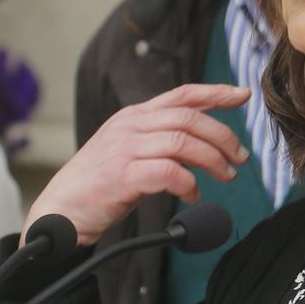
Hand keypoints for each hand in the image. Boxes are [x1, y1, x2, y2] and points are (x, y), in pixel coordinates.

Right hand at [24, 83, 251, 245]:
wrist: (61, 210)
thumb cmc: (99, 185)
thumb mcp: (130, 151)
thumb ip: (161, 141)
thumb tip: (204, 143)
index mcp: (133, 116)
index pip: (181, 94)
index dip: (215, 93)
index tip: (243, 95)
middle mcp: (129, 126)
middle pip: (189, 118)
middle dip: (223, 136)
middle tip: (240, 157)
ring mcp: (125, 149)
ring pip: (184, 143)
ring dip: (212, 160)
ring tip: (225, 176)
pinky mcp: (123, 175)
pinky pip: (170, 173)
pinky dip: (190, 185)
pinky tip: (193, 196)